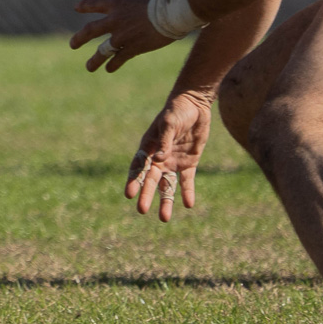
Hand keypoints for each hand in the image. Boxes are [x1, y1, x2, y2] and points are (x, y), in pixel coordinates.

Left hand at [70, 0, 175, 71]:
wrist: (170, 13)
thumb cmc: (164, 3)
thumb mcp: (143, 1)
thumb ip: (135, 10)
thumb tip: (140, 17)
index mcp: (118, 4)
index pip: (96, 4)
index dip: (86, 5)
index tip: (77, 7)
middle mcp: (115, 20)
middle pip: (91, 30)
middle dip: (80, 38)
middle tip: (72, 45)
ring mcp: (122, 36)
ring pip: (102, 51)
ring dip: (95, 60)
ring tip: (89, 67)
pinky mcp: (132, 48)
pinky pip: (118, 59)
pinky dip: (113, 65)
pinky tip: (108, 69)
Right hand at [125, 89, 213, 221]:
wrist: (194, 105)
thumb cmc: (176, 110)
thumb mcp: (169, 123)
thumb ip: (164, 140)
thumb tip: (160, 159)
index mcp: (148, 146)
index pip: (138, 167)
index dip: (134, 180)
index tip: (129, 194)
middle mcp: (159, 157)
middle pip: (151, 180)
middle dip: (146, 195)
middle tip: (141, 210)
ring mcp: (173, 161)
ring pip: (168, 185)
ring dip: (165, 201)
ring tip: (164, 218)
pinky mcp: (189, 162)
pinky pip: (186, 181)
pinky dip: (187, 193)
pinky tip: (188, 205)